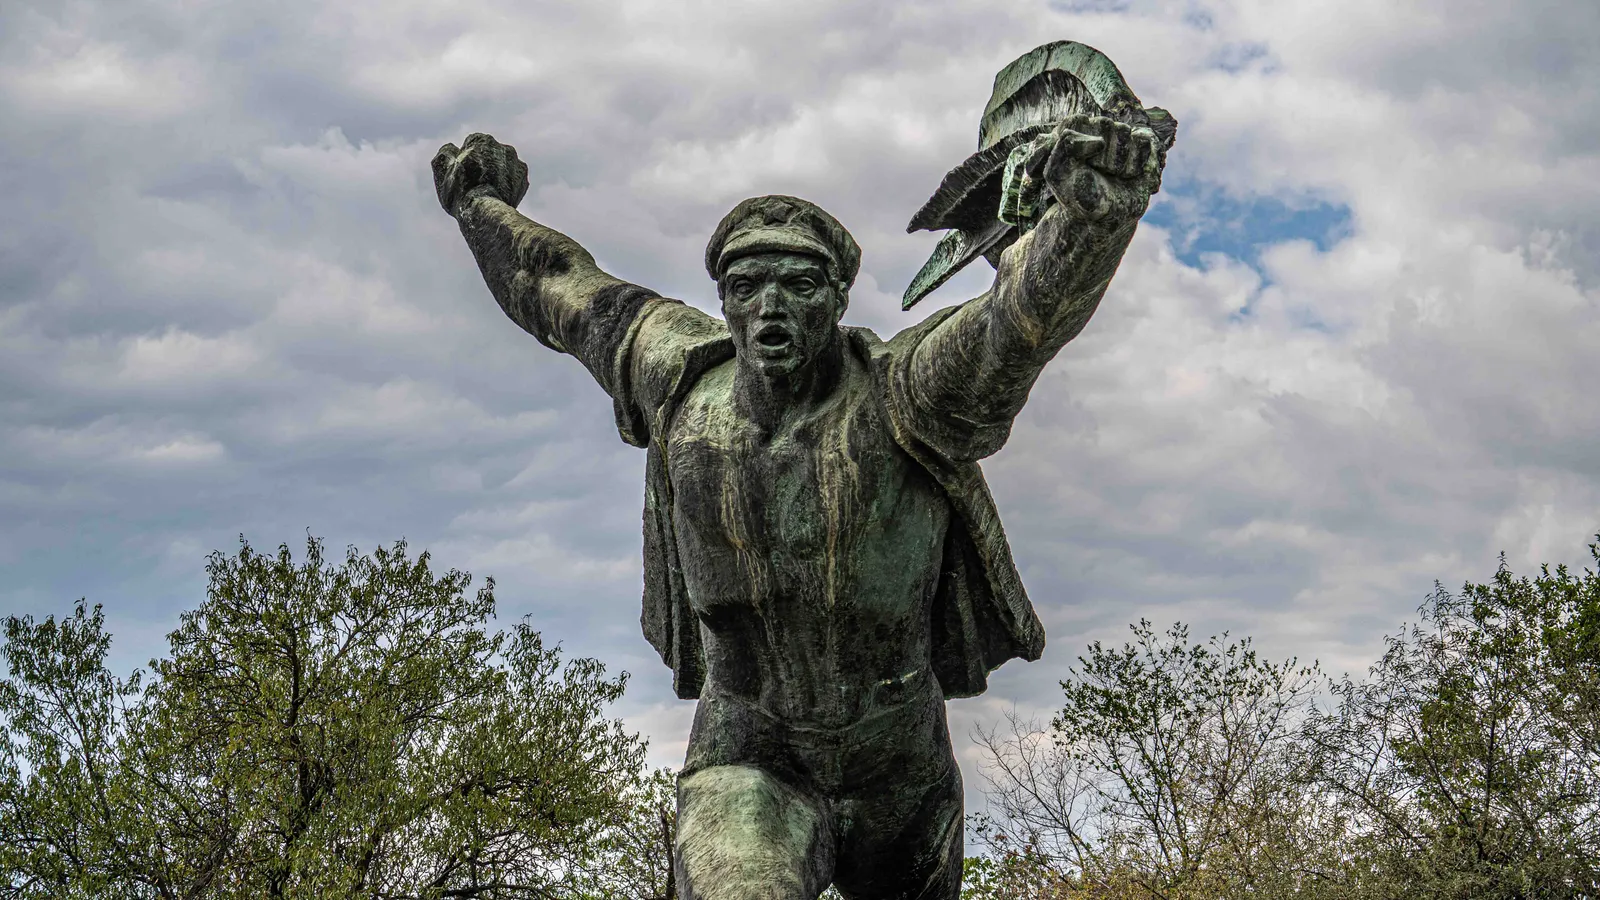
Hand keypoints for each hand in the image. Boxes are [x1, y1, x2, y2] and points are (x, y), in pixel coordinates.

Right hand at [432, 133, 529, 216]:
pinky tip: (498, 194)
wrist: (486, 212)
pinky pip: (512, 178)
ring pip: (503, 165)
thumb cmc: (461, 191)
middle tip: (475, 182)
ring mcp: (516, 163)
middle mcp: (504, 147)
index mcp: (483, 140)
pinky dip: (506, 184)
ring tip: (488, 190)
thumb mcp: (442, 170)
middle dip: (483, 164)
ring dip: (497, 173)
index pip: (472, 144)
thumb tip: (452, 148)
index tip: (463, 172)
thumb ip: (445, 153)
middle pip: (490, 153)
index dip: (465, 158)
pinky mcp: (524, 179)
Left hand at [1039, 114, 1161, 222]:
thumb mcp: (1057, 174)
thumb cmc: (1078, 195)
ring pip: (1125, 132)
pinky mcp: (1140, 144)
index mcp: (1073, 129)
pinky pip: (1143, 142)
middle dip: (1100, 157)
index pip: (1078, 121)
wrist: (1105, 216)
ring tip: (1112, 175)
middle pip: (1106, 125)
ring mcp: (1120, 135)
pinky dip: (1136, 164)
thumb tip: (1099, 142)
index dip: (1079, 147)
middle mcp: (1096, 128)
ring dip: (1118, 163)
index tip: (1076, 165)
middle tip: (1096, 173)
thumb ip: (1064, 148)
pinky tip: (1128, 174)